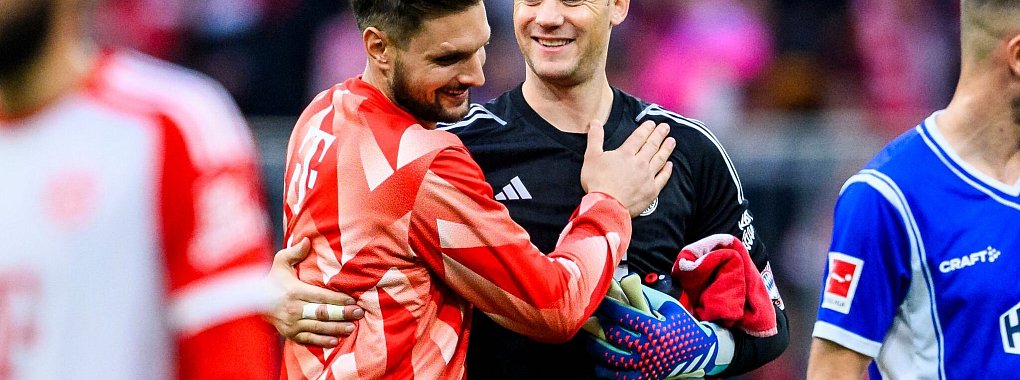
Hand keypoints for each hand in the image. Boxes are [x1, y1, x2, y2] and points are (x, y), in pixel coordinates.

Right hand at [267, 238, 364, 346]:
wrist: (253, 303)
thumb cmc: (272, 280)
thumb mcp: (280, 263)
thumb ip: (294, 252)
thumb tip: (307, 240)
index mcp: (294, 291)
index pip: (320, 296)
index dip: (338, 299)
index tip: (353, 300)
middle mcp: (293, 309)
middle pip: (322, 313)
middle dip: (342, 314)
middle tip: (358, 314)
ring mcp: (291, 324)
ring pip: (317, 327)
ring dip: (336, 328)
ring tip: (351, 328)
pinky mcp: (289, 334)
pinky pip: (308, 339)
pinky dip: (322, 341)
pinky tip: (335, 341)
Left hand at [580, 274, 729, 378]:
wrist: (701, 352)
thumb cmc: (681, 325)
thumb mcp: (668, 306)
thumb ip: (644, 295)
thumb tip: (623, 279)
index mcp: (655, 328)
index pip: (622, 315)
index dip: (606, 306)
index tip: (596, 300)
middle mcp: (648, 348)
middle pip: (613, 336)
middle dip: (596, 325)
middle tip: (585, 318)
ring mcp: (646, 366)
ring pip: (612, 358)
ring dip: (596, 348)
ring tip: (587, 339)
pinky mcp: (645, 377)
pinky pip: (619, 377)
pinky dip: (605, 371)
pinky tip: (598, 362)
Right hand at [581, 120, 674, 216]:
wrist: (607, 206)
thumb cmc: (597, 182)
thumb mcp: (591, 157)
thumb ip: (595, 138)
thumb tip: (595, 122)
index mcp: (626, 154)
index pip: (639, 137)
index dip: (646, 129)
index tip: (652, 123)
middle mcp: (640, 163)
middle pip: (652, 146)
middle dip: (659, 135)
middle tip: (666, 127)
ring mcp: (647, 177)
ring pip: (660, 159)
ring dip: (666, 149)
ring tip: (672, 141)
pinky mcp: (651, 191)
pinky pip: (662, 177)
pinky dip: (667, 170)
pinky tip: (670, 164)